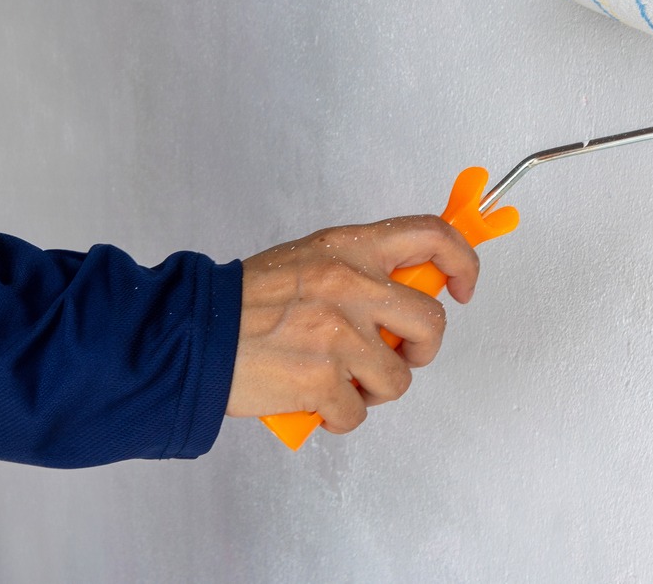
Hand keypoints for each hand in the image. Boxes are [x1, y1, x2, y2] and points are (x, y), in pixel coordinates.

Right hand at [227, 216, 478, 433]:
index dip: (462, 262)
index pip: (432, 238)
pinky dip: (339, 416)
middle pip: (432, 322)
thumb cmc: (245, 302)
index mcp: (351, 248)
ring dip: (376, 388)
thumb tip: (407, 294)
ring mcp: (340, 335)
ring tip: (343, 381)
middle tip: (399, 355)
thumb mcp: (309, 260)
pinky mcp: (323, 380)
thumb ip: (360, 270)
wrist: (189, 334)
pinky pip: (358, 412)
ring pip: (399, 377)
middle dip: (422, 348)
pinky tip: (315, 401)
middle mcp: (352, 285)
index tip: (463, 287)